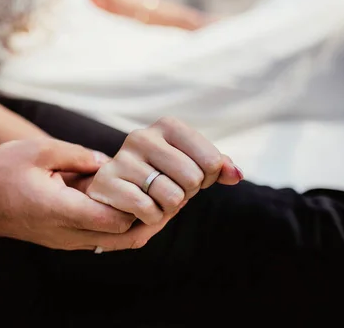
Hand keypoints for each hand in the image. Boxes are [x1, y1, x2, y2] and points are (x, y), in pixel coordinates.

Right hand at [0, 138, 139, 249]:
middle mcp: (66, 232)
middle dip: (146, 219)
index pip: (113, 219)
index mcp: (60, 208)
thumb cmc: (3, 172)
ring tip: (150, 199)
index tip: (148, 183)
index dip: (137, 204)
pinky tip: (126, 204)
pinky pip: (100, 239)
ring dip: (134, 224)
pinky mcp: (63, 240)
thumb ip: (78, 155)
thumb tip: (110, 162)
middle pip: (122, 238)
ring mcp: (65, 240)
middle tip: (161, 195)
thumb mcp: (38, 150)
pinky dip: (118, 226)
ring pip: (113, 243)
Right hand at [85, 117, 242, 225]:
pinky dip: (151, 217)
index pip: (212, 160)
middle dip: (187, 193)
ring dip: (168, 207)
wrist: (118, 188)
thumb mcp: (193, 165)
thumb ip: (219, 166)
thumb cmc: (161, 174)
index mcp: (167, 126)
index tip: (194, 175)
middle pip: (193, 179)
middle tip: (171, 188)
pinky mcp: (107, 183)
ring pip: (172, 197)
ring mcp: (122, 158)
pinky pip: (148, 210)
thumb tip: (236, 175)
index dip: (209, 177)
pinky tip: (140, 208)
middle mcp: (142, 136)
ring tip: (154, 197)